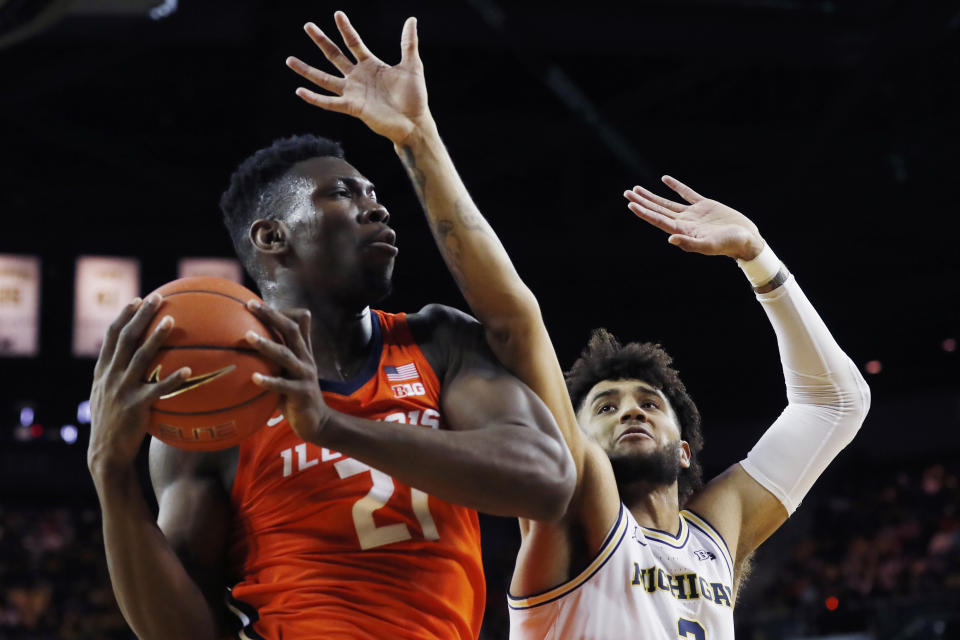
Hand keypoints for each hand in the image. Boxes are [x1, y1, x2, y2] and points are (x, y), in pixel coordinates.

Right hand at [88, 294, 191, 472]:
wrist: (106, 453)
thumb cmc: (115, 423)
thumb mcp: (108, 396)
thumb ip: (120, 377)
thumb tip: (143, 361)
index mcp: (103, 371)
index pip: (111, 336)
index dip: (123, 316)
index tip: (137, 300)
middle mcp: (110, 376)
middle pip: (125, 339)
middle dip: (140, 316)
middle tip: (157, 297)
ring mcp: (121, 390)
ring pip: (140, 357)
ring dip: (156, 337)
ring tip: (171, 321)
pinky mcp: (135, 406)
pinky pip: (157, 389)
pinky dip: (173, 379)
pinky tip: (189, 370)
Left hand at [244, 301, 329, 443]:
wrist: (317, 422)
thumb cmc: (297, 394)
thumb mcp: (294, 369)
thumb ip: (287, 351)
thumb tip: (272, 337)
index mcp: (302, 351)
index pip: (291, 324)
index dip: (275, 312)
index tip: (252, 302)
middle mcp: (305, 359)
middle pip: (291, 331)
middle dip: (271, 316)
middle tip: (251, 306)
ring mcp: (305, 375)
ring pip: (286, 355)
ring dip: (267, 345)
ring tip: (249, 336)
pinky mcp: (302, 393)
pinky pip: (284, 386)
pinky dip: (269, 381)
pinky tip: (254, 378)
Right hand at [286, 11, 428, 144]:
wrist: (414, 122)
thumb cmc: (415, 97)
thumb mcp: (412, 65)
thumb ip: (408, 43)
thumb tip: (411, 19)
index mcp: (371, 66)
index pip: (354, 43)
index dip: (346, 29)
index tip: (337, 14)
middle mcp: (358, 77)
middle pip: (334, 56)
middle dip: (321, 41)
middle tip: (308, 26)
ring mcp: (353, 92)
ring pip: (324, 79)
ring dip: (307, 70)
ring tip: (290, 60)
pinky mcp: (353, 107)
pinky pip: (330, 103)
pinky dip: (314, 98)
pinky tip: (300, 91)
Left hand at [624, 175, 764, 260]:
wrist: (746, 240)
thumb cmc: (728, 245)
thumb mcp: (709, 246)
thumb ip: (689, 243)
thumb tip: (671, 239)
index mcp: (682, 231)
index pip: (658, 220)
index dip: (643, 212)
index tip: (630, 204)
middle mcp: (684, 222)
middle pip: (657, 210)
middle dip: (642, 202)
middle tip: (626, 193)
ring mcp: (693, 214)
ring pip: (667, 202)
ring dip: (652, 196)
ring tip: (637, 189)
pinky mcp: (704, 206)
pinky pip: (687, 194)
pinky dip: (676, 186)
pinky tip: (666, 179)